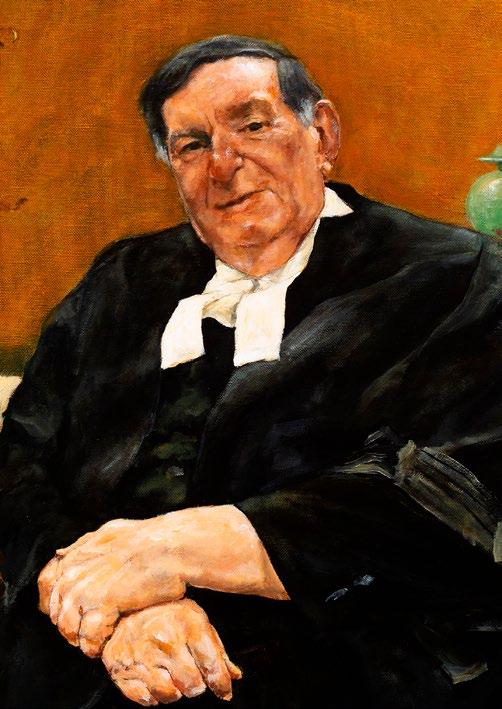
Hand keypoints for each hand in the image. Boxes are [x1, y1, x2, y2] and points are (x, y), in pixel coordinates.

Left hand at [38, 516, 186, 656]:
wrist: (173, 547)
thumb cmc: (154, 540)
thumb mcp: (114, 532)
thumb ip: (89, 545)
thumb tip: (63, 553)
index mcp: (80, 551)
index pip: (48, 582)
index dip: (56, 601)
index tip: (71, 613)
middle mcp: (77, 568)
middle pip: (57, 608)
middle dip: (70, 624)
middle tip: (88, 633)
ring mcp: (87, 586)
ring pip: (68, 626)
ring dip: (80, 638)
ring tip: (95, 643)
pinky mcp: (102, 603)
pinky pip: (88, 636)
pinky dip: (95, 645)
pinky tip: (105, 645)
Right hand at [102, 599, 241, 705]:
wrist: (126, 604)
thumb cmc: (167, 613)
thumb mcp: (196, 620)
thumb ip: (216, 649)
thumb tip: (234, 677)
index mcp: (186, 623)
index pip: (211, 665)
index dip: (222, 683)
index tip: (224, 690)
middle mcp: (163, 639)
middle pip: (192, 685)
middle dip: (196, 684)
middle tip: (191, 675)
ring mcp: (139, 654)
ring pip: (169, 695)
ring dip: (175, 690)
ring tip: (171, 674)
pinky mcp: (120, 668)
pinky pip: (145, 698)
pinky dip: (153, 694)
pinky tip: (154, 676)